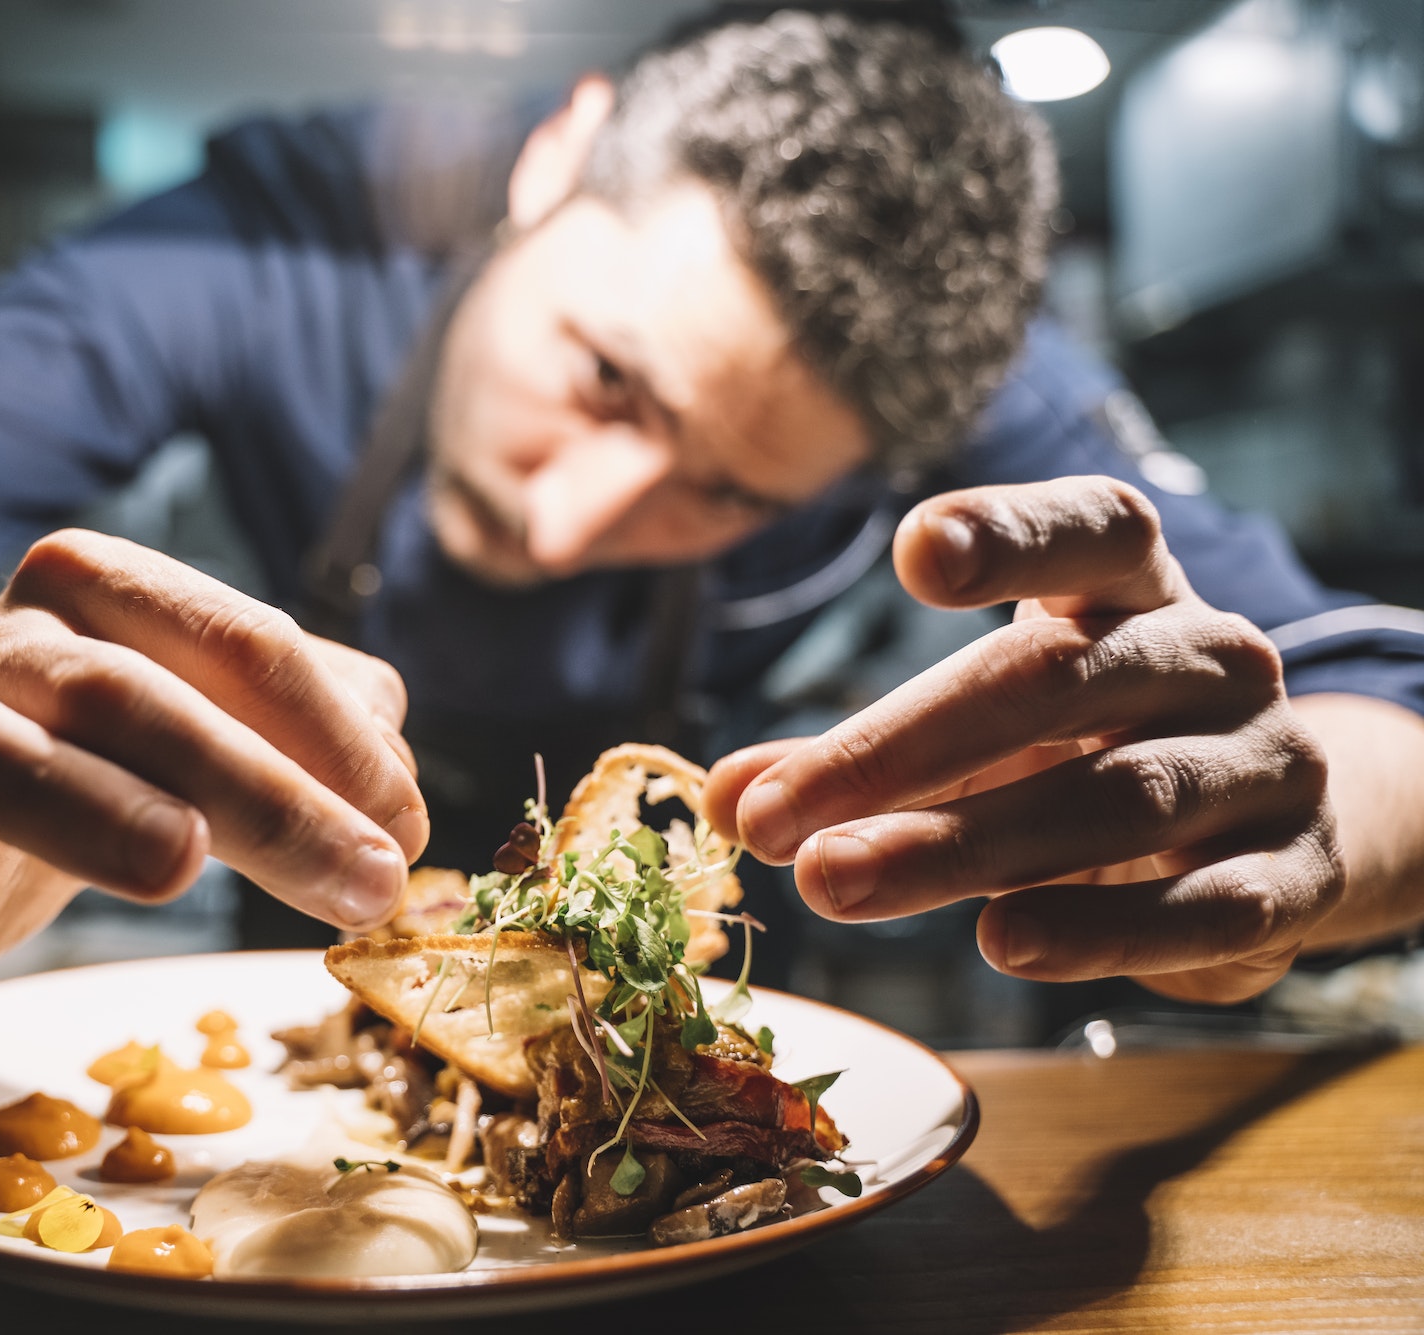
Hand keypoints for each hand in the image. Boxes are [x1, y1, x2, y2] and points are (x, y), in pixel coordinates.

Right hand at [0, 531, 427, 973]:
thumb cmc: (104, 754)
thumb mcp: (218, 730)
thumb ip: (314, 741)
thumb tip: (397, 793)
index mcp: (105, 598)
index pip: (230, 639)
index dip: (328, 732)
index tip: (406, 830)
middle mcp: (1, 643)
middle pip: (114, 689)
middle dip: (248, 785)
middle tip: (360, 879)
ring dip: (67, 795)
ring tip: (176, 866)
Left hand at [703, 477, 1341, 1003]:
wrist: (1284, 836)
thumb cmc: (1090, 755)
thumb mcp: (978, 736)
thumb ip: (861, 759)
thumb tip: (727, 797)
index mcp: (1132, 591)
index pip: (1091, 529)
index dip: (1011, 532)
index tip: (917, 550)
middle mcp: (1210, 659)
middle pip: (1056, 681)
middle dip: (898, 749)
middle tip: (774, 818)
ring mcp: (1266, 764)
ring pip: (1118, 797)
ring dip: (963, 847)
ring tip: (838, 884)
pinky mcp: (1295, 877)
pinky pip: (1202, 907)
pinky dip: (1098, 932)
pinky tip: (1003, 946)